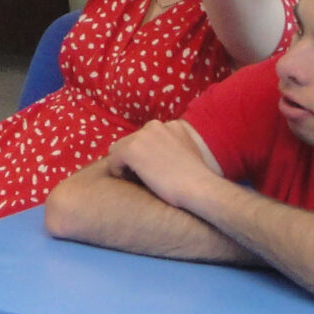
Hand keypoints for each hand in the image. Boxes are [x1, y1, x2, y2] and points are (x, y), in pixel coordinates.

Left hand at [103, 120, 222, 209]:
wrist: (200, 188)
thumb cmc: (198, 180)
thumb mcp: (188, 153)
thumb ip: (173, 147)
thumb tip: (154, 155)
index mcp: (172, 125)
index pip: (146, 138)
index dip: (147, 155)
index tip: (156, 170)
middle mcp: (155, 125)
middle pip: (130, 142)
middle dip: (134, 159)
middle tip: (147, 177)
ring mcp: (142, 136)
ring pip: (118, 151)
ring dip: (126, 165)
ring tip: (141, 180)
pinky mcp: (130, 149)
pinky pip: (113, 161)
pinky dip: (119, 173)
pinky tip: (135, 182)